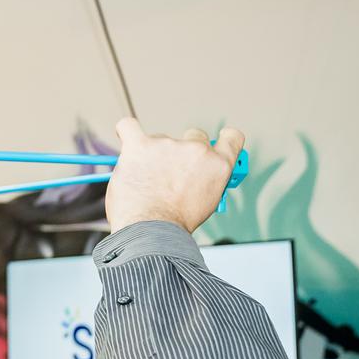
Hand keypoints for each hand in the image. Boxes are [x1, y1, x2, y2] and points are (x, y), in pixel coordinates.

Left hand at [105, 119, 243, 233]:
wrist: (150, 231)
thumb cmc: (174, 224)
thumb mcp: (207, 203)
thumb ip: (205, 180)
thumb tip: (193, 175)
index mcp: (218, 165)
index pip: (232, 138)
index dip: (222, 140)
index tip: (211, 146)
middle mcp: (197, 150)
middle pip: (193, 136)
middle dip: (182, 152)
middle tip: (169, 174)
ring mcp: (168, 145)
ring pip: (159, 140)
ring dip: (152, 155)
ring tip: (144, 183)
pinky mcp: (140, 145)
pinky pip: (129, 127)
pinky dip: (126, 132)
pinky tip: (127, 144)